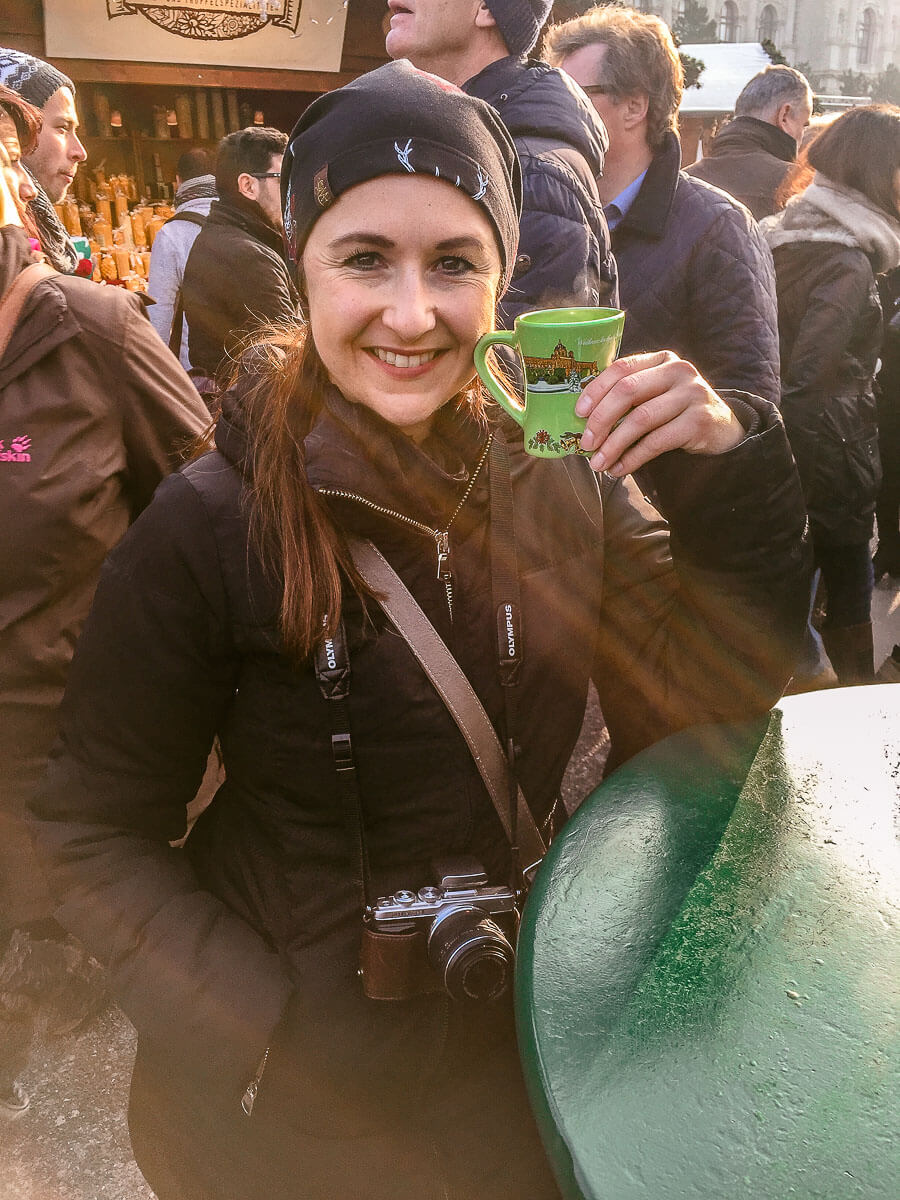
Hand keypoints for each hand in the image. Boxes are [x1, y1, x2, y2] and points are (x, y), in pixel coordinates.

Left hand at [575, 350, 744, 475]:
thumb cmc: (676, 413)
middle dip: (601, 420)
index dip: (596, 390)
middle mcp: (679, 370)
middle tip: (586, 443)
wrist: (722, 430)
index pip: (621, 368)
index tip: (578, 413)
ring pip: (641, 419)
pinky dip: (633, 458)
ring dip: (614, 445)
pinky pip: (657, 441)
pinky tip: (620, 468)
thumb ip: (628, 397)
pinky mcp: (699, 420)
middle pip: (628, 391)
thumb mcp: (655, 395)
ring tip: (599, 463)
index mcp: (661, 359)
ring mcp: (692, 394)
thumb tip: (583, 421)